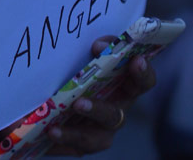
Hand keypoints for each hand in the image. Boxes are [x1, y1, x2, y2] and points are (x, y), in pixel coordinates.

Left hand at [46, 36, 156, 155]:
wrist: (53, 105)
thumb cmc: (79, 76)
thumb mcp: (86, 62)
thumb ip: (96, 53)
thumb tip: (98, 46)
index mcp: (123, 89)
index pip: (142, 82)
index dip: (143, 73)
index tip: (136, 60)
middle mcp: (116, 112)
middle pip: (116, 115)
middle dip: (99, 110)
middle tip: (79, 103)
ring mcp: (101, 132)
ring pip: (94, 137)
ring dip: (75, 132)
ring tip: (56, 128)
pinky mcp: (82, 145)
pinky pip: (74, 146)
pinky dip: (61, 140)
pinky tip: (49, 133)